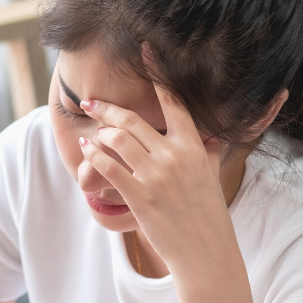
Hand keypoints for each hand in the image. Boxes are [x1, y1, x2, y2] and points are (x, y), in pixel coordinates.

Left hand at [76, 76, 237, 276]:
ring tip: (89, 130)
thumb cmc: (208, 215)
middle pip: (133, 120)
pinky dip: (94, 156)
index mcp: (193, 146)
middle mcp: (174, 156)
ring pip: (118, 141)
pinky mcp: (139, 196)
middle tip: (91, 102)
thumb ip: (209, 153)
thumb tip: (215, 138)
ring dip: (99, 133)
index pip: (173, 100)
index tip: (144, 51)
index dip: (157, 73)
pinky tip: (87, 150)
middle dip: (107, 108)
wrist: (205, 252)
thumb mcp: (212, 178)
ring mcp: (156, 176)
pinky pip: (109, 168)